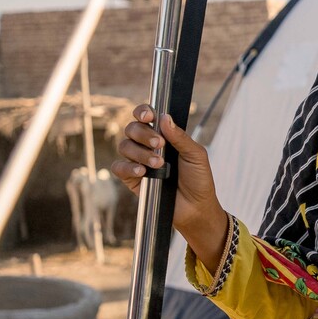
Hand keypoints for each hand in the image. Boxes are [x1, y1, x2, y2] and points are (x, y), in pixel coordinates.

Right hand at [112, 105, 226, 269]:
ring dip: (141, 153)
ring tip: (159, 164)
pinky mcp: (131, 179)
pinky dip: (128, 167)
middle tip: (161, 144)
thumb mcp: (196, 155)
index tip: (149, 116)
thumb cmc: (198, 179)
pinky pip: (119, 167)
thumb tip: (164, 117)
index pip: (146, 117)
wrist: (196, 207)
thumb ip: (180, 137)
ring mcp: (137, 161)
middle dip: (144, 134)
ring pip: (125, 146)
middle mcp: (147, 145)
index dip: (143, 112)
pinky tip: (142, 171)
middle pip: (132, 128)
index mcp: (163, 135)